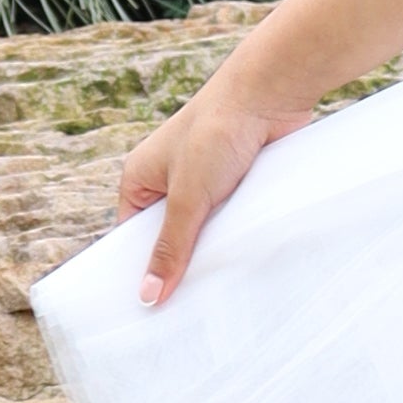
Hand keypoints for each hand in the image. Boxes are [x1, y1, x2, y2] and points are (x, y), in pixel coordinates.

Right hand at [110, 73, 290, 305]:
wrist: (270, 92)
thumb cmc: (218, 132)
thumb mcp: (188, 197)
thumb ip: (171, 246)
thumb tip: (149, 296)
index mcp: (141, 178)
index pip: (132, 236)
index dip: (140, 268)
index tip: (150, 308)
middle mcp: (169, 178)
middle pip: (170, 235)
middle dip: (180, 262)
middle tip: (186, 310)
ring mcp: (206, 179)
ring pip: (204, 229)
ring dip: (214, 248)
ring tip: (217, 292)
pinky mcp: (238, 180)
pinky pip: (231, 217)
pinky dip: (237, 234)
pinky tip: (244, 262)